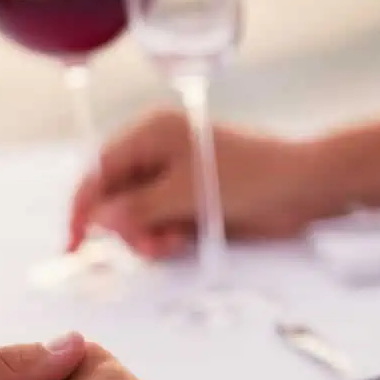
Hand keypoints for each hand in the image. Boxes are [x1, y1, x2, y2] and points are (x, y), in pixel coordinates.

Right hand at [69, 109, 327, 258]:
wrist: (305, 188)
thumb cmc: (250, 178)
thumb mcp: (186, 193)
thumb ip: (136, 207)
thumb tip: (99, 219)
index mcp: (151, 133)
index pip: (98, 172)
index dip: (84, 209)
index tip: (75, 246)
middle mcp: (156, 151)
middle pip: (114, 198)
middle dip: (127, 227)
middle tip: (153, 245)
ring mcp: (173, 176)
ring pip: (135, 216)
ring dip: (147, 236)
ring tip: (175, 242)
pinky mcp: (189, 199)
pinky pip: (159, 223)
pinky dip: (165, 237)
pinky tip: (185, 240)